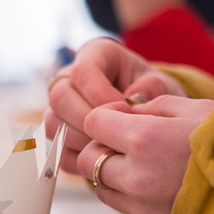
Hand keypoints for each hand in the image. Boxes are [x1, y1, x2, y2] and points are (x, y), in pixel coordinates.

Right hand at [44, 38, 186, 171]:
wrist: (148, 113)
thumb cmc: (152, 93)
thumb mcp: (160, 84)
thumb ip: (152, 87)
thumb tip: (133, 100)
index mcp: (94, 55)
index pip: (82, 72)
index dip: (100, 94)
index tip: (125, 111)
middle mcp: (69, 78)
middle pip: (59, 97)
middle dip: (88, 120)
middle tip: (117, 134)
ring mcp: (59, 108)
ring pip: (53, 124)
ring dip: (83, 141)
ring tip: (113, 147)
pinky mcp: (59, 135)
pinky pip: (58, 150)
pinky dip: (80, 159)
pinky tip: (104, 159)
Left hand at [76, 95, 213, 213]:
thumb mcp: (199, 109)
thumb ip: (156, 107)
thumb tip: (131, 111)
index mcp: (144, 140)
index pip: (94, 124)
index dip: (105, 117)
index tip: (121, 117)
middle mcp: (137, 178)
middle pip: (90, 161)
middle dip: (102, 148)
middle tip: (127, 144)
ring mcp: (144, 210)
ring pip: (105, 190)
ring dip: (117, 176)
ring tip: (149, 168)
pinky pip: (129, 213)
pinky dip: (136, 200)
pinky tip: (165, 190)